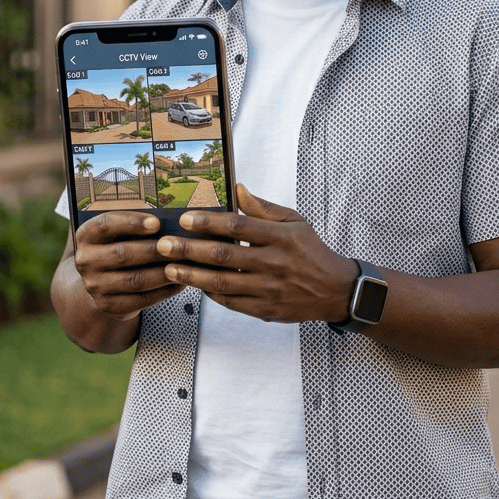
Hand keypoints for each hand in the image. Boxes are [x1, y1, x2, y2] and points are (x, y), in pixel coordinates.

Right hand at [74, 211, 185, 320]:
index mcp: (86, 236)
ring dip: (162, 272)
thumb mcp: (118, 232)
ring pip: (134, 279)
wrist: (102, 282)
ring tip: (183, 264)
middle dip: (153, 250)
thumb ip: (135, 224)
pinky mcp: (109, 305)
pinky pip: (141, 299)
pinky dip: (163, 291)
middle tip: (177, 245)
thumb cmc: (119, 247)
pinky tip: (179, 282)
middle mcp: (85, 261)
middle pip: (122, 254)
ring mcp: (95, 286)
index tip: (157, 222)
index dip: (131, 222)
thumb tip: (169, 218)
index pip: (105, 225)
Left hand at [155, 183, 356, 322]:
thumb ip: (263, 208)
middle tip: (163, 245)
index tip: (185, 219)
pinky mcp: (265, 309)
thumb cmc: (311, 251)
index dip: (209, 222)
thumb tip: (237, 188)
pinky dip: (210, 293)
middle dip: (189, 250)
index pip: (238, 226)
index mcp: (281, 237)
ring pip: (223, 282)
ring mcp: (268, 289)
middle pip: (224, 255)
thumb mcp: (294, 222)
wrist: (334, 290)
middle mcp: (273, 263)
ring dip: (192, 275)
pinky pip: (231, 302)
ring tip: (168, 268)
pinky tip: (194, 284)